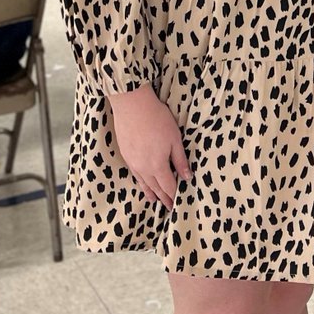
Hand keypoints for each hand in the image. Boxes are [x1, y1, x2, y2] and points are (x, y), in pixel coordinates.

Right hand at [108, 84, 191, 208]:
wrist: (132, 106)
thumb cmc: (157, 119)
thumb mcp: (175, 139)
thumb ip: (180, 160)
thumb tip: (187, 177)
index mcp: (157, 166)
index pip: (168, 186)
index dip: (174, 196)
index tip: (177, 204)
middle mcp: (143, 168)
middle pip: (155, 188)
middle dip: (163, 198)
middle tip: (169, 207)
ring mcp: (133, 162)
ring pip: (144, 183)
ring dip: (151, 193)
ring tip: (155, 201)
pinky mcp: (126, 155)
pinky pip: (135, 175)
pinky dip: (141, 183)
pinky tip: (143, 183)